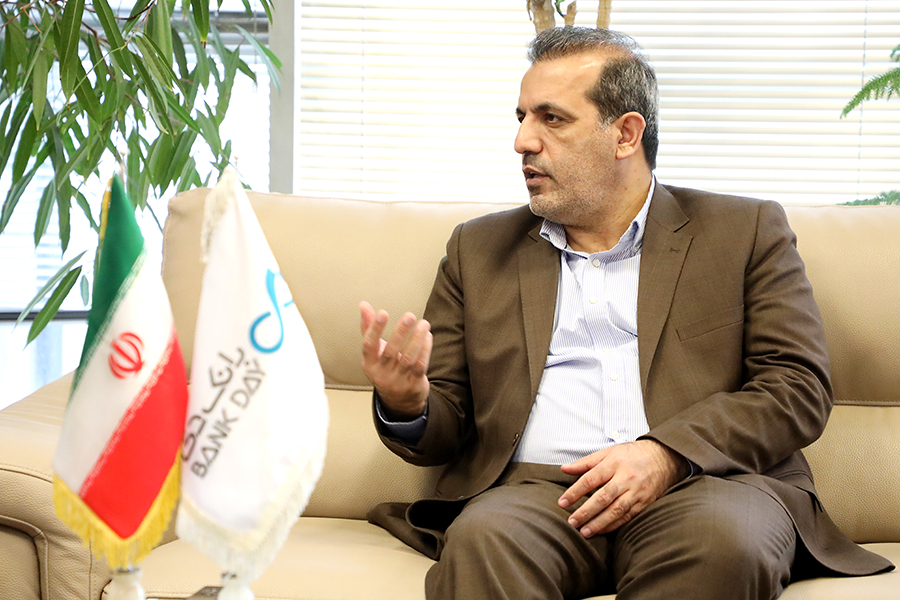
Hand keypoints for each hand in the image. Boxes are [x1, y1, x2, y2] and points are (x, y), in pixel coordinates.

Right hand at [359, 301, 431, 417]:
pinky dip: (425, 349)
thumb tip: (364, 305)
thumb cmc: (385, 368)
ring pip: (408, 359)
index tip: (382, 313)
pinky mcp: (414, 384)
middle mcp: (382, 374)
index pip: (369, 345)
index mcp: (369, 364)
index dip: (374, 329)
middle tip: (409, 316)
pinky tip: (428, 336)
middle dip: (400, 332)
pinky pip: (421, 365)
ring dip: (417, 339)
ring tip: (424, 323)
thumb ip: (368, 328)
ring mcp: (398, 381)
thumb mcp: (374, 352)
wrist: (399, 399)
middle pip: (391, 352)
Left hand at [558, 440, 688, 536]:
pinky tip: (602, 530)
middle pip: (602, 497)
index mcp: (614, 463)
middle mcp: (625, 478)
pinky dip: (614, 525)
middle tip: (571, 522)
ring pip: (615, 510)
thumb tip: (564, 469)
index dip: (575, 492)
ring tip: (584, 532)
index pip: (590, 479)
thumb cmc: (633, 454)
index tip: (562, 503)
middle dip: (585, 512)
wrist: (665, 457)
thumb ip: (586, 462)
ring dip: (599, 523)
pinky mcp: (644, 503)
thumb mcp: (609, 452)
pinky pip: (627, 516)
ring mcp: (636, 492)